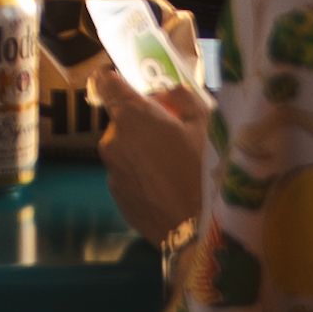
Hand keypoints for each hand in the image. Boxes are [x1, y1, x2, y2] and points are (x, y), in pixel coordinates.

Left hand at [92, 67, 209, 252]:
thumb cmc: (207, 168)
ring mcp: (111, 171)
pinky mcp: (117, 199)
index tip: (128, 85)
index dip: (115, 81)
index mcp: (131, 115)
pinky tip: (169, 190)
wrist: (200, 230)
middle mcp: (112, 140)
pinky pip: (128, 177)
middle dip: (143, 124)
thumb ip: (182, 98)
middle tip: (174, 137)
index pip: (105, 83)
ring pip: (125, 151)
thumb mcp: (207, 123)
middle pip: (122, 122)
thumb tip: (165, 92)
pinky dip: (143, 178)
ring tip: (175, 169)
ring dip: (143, 153)